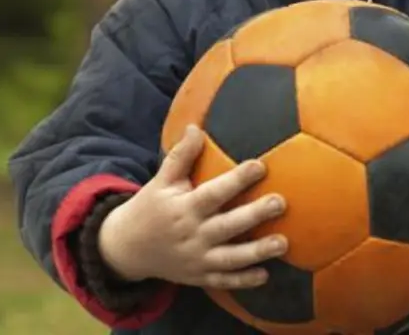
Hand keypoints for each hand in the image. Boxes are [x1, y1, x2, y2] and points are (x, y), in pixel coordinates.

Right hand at [97, 125, 288, 288]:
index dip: (237, 179)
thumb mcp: (161, 181)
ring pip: (230, 258)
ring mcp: (196, 260)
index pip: (214, 193)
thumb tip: (195, 127)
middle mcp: (192, 235)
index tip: (260, 165)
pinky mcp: (199, 277)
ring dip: (257, 252)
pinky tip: (266, 276)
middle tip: (281, 202)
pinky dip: (243, 281)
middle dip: (254, 215)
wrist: (125, 249)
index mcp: (184, 208)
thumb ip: (180, 156)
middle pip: (228, 226)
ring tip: (283, 244)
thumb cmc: (150, 208)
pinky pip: (223, 281)